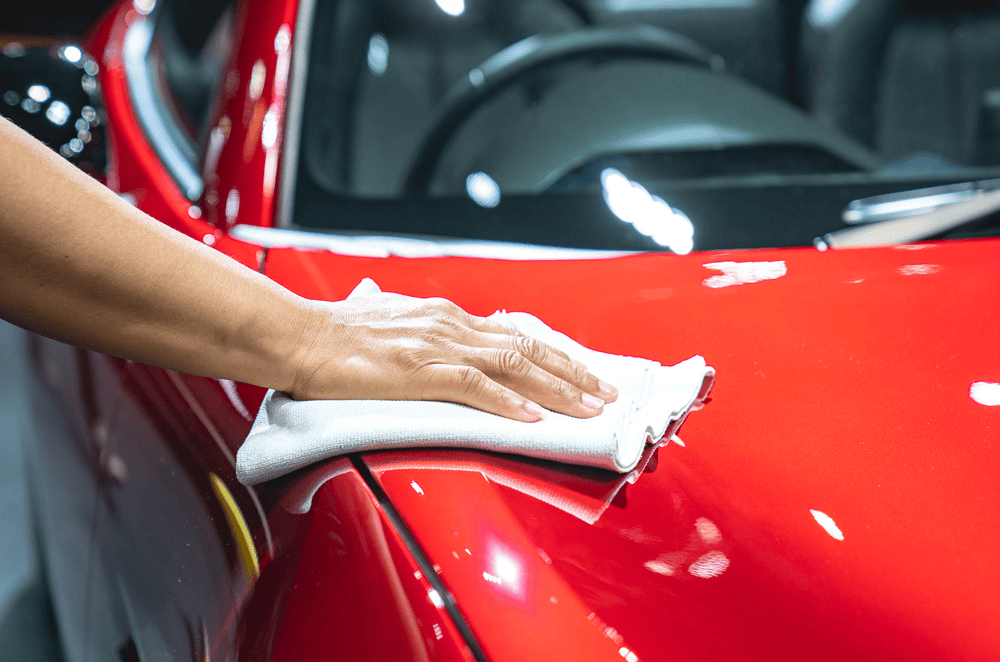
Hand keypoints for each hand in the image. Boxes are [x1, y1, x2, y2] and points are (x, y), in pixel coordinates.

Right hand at [287, 292, 617, 421]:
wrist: (299, 335)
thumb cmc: (332, 330)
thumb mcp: (373, 312)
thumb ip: (390, 311)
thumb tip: (377, 297)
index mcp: (444, 317)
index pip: (513, 334)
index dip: (552, 354)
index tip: (579, 369)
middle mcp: (450, 326)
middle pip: (526, 348)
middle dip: (572, 372)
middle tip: (606, 391)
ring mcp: (438, 348)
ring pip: (513, 366)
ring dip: (556, 389)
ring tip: (588, 407)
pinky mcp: (419, 372)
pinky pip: (474, 388)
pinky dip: (507, 403)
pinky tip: (531, 417)